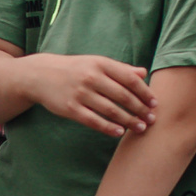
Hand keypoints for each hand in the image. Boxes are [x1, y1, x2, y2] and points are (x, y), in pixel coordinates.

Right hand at [25, 54, 155, 136]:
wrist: (40, 75)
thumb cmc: (74, 69)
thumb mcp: (95, 63)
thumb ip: (120, 69)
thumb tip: (144, 73)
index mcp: (100, 64)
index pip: (130, 79)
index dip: (145, 93)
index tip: (155, 103)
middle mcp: (91, 77)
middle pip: (123, 96)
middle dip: (140, 109)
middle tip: (152, 119)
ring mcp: (80, 93)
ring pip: (111, 111)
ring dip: (129, 121)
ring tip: (141, 128)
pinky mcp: (71, 108)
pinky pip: (94, 121)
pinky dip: (109, 128)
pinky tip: (120, 132)